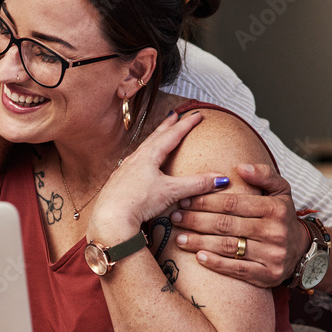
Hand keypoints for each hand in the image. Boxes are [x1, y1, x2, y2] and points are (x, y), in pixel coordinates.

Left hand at [90, 111, 228, 240]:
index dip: (186, 124)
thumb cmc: (137, 202)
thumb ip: (196, 184)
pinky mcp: (119, 181)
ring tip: (158, 136)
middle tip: (174, 115)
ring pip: (142, 149)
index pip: (172, 135)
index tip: (196, 114)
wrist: (111, 217)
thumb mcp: (171, 191)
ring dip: (153, 140)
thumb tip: (220, 179)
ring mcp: (125, 169)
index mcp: (149, 156)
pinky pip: (133, 163)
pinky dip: (142, 157)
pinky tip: (141, 163)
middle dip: (166, 126)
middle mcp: (135, 159)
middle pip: (154, 137)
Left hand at [171, 163, 306, 287]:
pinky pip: (237, 270)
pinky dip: (216, 263)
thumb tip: (241, 167)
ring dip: (200, 242)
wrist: (302, 250)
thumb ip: (263, 175)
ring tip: (179, 237)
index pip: (233, 204)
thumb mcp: (281, 191)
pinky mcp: (268, 276)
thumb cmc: (282, 216)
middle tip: (175, 216)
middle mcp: (275, 232)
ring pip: (229, 247)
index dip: (206, 201)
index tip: (185, 199)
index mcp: (275, 209)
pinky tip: (198, 257)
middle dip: (196, 220)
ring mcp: (272, 256)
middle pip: (227, 225)